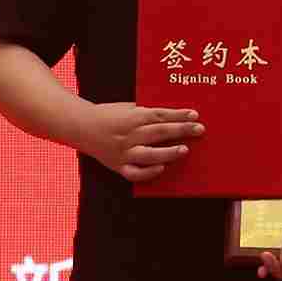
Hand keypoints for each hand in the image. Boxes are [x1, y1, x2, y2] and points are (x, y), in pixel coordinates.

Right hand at [81, 102, 200, 182]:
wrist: (82, 127)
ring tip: (184, 150)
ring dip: (168, 153)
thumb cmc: (108, 114)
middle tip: (199, 130)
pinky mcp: (118, 166)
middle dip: (181, 130)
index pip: (160, 115)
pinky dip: (148, 173)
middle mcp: (129, 135)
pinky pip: (134, 173)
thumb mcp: (127, 107)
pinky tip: (161, 169)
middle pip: (159, 132)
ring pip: (149, 154)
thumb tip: (172, 116)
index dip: (178, 115)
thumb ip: (147, 111)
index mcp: (132, 117)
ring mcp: (123, 152)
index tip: (195, 115)